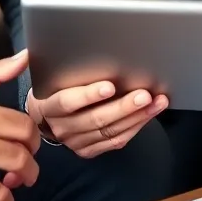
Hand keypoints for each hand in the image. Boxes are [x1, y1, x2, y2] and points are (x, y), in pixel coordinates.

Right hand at [26, 82, 167, 157]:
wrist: (45, 117)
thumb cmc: (54, 89)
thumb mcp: (50, 77)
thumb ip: (58, 68)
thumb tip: (61, 50)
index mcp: (48, 107)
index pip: (68, 102)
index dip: (89, 95)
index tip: (110, 86)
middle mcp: (61, 127)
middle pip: (95, 119)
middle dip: (123, 106)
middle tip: (144, 94)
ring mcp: (75, 142)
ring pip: (110, 131)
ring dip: (137, 116)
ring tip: (156, 102)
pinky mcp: (89, 150)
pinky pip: (116, 141)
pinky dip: (135, 126)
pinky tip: (149, 114)